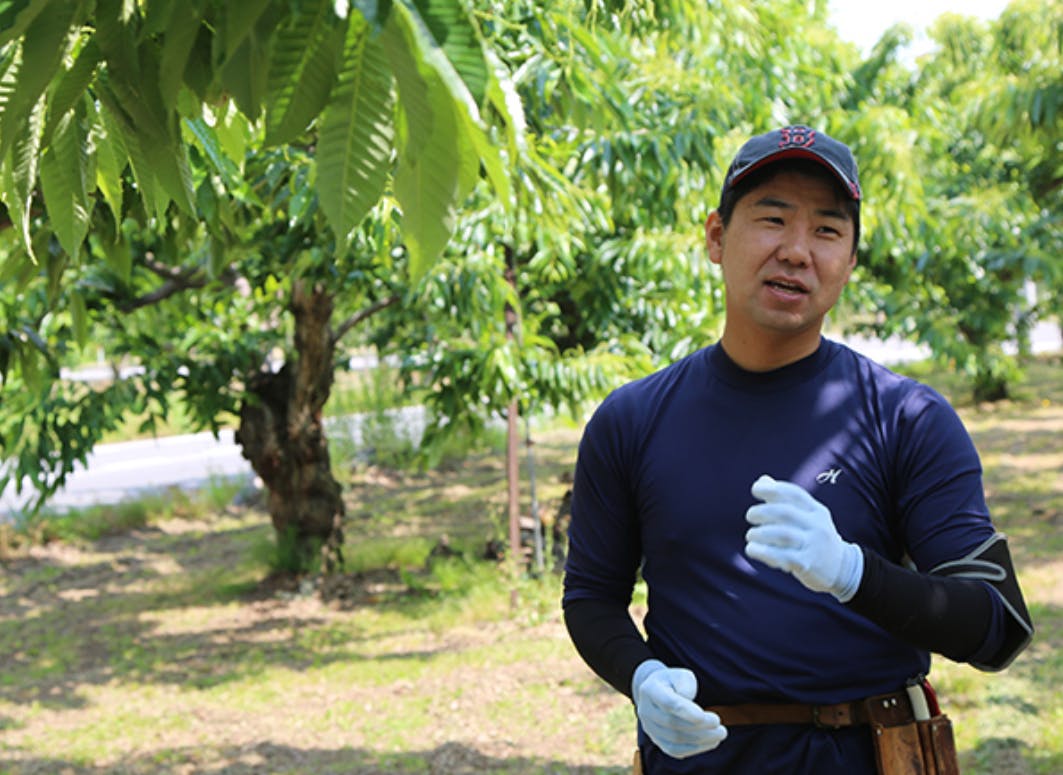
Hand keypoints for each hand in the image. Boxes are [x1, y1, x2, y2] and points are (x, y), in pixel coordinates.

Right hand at [631, 659, 726, 758]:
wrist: (654, 693)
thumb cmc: (673, 682)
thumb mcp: (681, 675)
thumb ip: (687, 685)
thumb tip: (693, 710)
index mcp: (650, 690)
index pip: (668, 703)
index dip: (688, 712)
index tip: (708, 717)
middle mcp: (645, 710)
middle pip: (673, 723)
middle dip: (700, 726)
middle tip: (720, 725)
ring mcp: (649, 728)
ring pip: (675, 739)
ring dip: (701, 739)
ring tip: (720, 734)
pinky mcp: (657, 741)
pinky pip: (675, 750)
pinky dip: (695, 749)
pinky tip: (711, 742)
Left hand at [744, 475, 863, 601]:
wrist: (841, 569)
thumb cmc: (814, 538)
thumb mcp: (807, 517)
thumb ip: (784, 500)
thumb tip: (762, 481)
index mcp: (817, 511)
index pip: (794, 494)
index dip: (773, 489)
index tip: (755, 489)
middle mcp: (817, 526)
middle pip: (785, 512)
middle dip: (762, 511)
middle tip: (750, 515)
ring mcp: (813, 545)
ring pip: (782, 534)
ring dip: (760, 533)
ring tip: (750, 535)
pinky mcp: (806, 564)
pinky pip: (781, 556)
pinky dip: (762, 551)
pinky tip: (752, 549)